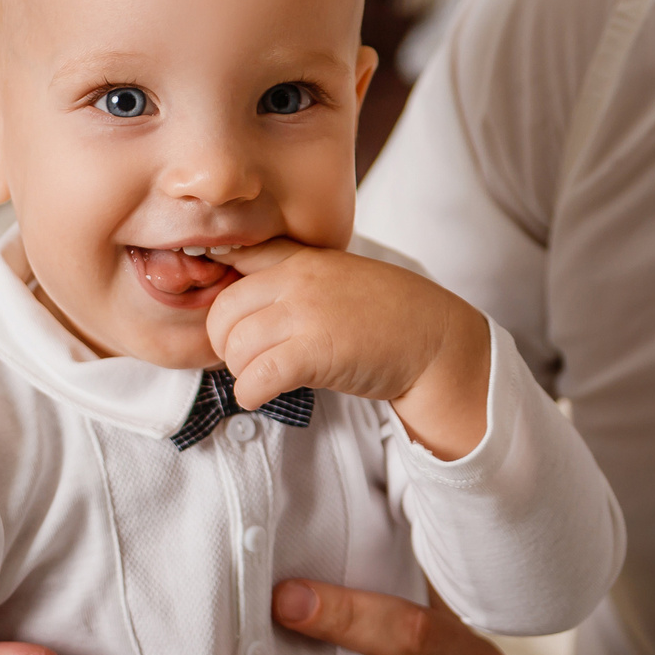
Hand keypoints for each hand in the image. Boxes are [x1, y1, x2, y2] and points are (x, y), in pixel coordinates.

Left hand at [205, 241, 492, 458]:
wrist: (435, 340)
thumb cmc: (387, 313)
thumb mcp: (336, 276)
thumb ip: (293, 277)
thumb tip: (240, 297)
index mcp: (300, 258)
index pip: (233, 258)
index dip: (219, 293)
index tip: (228, 319)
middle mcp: (297, 280)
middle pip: (222, 312)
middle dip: (226, 344)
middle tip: (248, 359)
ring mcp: (306, 315)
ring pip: (235, 348)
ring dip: (241, 372)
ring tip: (263, 377)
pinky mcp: (315, 353)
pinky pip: (256, 377)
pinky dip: (250, 393)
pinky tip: (260, 396)